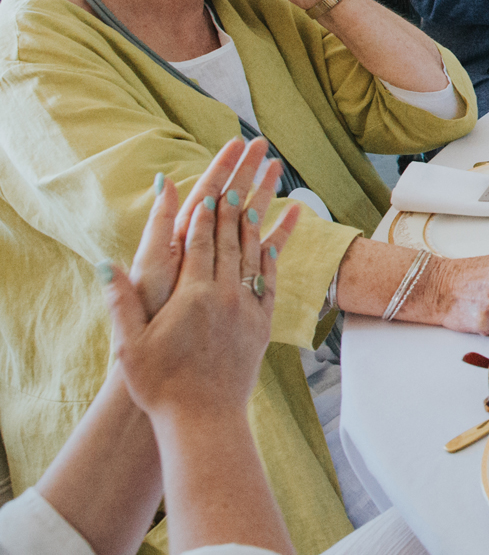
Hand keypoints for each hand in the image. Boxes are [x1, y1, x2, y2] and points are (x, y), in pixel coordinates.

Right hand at [102, 146, 303, 423]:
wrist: (203, 419)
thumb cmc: (160, 386)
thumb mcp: (130, 345)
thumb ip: (121, 301)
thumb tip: (105, 264)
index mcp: (193, 295)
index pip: (200, 243)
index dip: (205, 214)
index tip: (210, 188)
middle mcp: (225, 295)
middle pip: (231, 241)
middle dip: (235, 206)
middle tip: (243, 178)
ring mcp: (247, 308)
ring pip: (254, 256)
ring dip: (256, 225)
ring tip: (260, 199)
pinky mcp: (262, 325)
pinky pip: (270, 282)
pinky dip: (272, 259)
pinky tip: (274, 244)